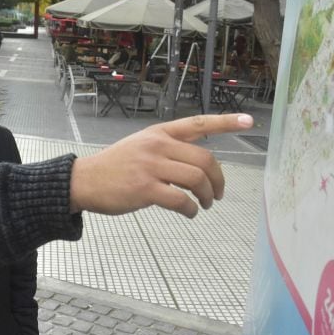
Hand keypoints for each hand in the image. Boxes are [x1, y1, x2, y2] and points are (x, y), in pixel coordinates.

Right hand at [69, 113, 253, 217]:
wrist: (85, 180)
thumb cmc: (116, 166)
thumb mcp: (141, 145)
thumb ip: (168, 148)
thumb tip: (198, 163)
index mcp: (159, 133)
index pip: (198, 123)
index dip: (226, 122)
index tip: (249, 121)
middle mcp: (158, 145)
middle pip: (204, 159)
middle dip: (218, 180)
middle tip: (217, 194)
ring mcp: (151, 166)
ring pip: (196, 179)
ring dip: (206, 196)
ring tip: (204, 205)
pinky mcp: (144, 188)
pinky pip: (180, 200)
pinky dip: (191, 210)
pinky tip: (190, 213)